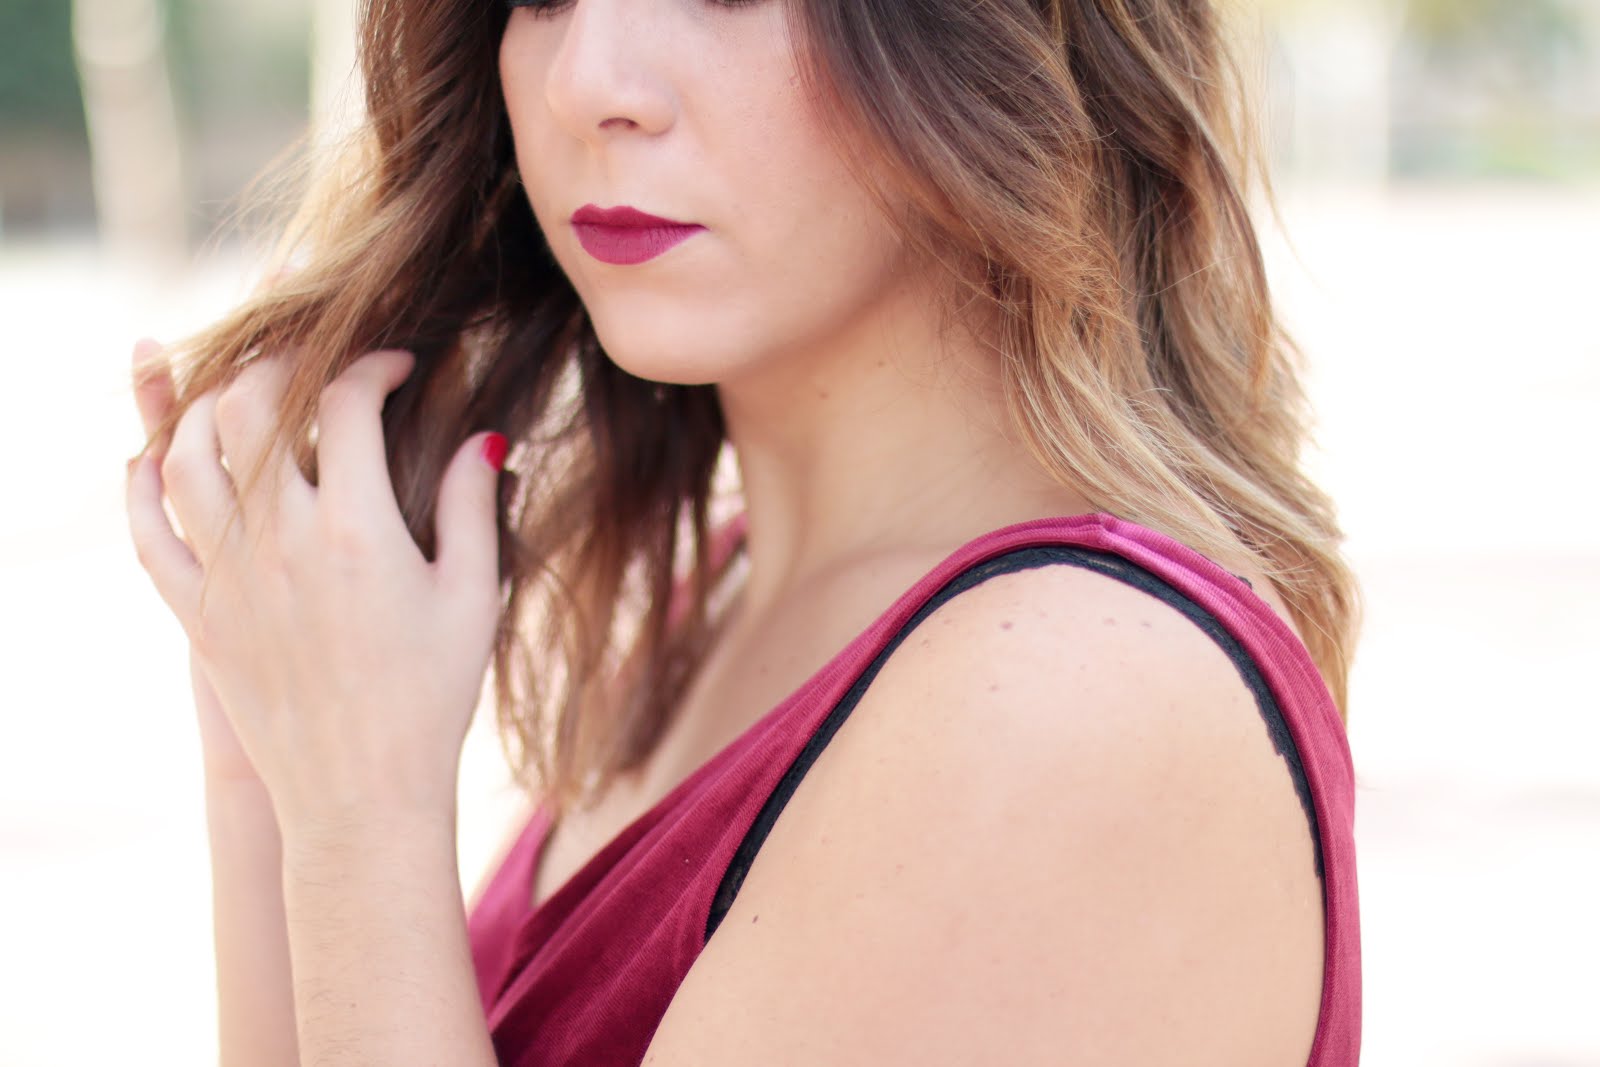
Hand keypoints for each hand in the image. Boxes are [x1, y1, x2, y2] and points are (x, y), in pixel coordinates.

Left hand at [124, 340, 506, 832]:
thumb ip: (473, 506)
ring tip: (239, 397)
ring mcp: (228, 577)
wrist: (361, 796)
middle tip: (311, 365)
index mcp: (357, 528)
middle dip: (281, 364)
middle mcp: (280, 541)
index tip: (396, 366)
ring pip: (187, 456)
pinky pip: (147, 531)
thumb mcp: (473, 597)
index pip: (346, 404)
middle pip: (251, 408)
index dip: (373, 367)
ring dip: (207, 407)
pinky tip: (151, 460)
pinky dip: (142, 483)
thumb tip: (483, 436)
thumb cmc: (430, 699)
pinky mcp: (197, 616)